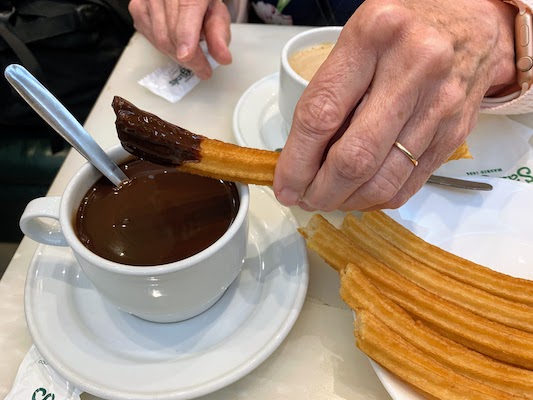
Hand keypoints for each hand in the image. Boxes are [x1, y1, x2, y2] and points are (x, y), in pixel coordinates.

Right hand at [128, 0, 231, 78]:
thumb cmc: (201, 0)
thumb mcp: (217, 12)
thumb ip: (219, 33)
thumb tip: (223, 58)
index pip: (187, 10)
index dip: (185, 35)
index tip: (186, 56)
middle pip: (172, 31)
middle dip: (188, 57)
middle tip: (202, 69)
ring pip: (159, 38)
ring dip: (177, 55)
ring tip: (192, 57)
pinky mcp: (136, 7)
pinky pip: (150, 37)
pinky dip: (165, 47)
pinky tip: (176, 46)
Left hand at [274, 0, 516, 210]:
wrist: (471, 24)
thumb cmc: (401, 33)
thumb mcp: (356, 41)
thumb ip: (328, 92)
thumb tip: (299, 158)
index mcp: (372, 36)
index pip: (321, 115)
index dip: (296, 162)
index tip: (284, 185)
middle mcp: (412, 68)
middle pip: (354, 158)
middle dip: (320, 191)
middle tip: (304, 199)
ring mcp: (439, 104)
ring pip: (382, 181)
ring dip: (346, 201)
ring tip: (328, 199)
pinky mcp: (455, 133)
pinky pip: (408, 184)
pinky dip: (375, 200)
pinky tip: (358, 194)